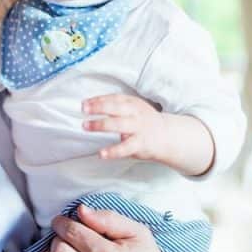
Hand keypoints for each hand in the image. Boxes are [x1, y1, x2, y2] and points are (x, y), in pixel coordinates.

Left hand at [83, 95, 213, 175]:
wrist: (167, 136)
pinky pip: (125, 148)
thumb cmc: (144, 121)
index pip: (114, 98)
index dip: (98, 99)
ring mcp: (138, 128)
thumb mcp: (133, 108)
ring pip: (118, 124)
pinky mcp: (140, 144)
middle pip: (115, 107)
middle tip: (83, 109)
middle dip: (99, 107)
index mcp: (133, 103)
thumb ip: (116, 106)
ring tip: (86, 126)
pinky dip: (112, 151)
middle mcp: (135, 114)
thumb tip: (90, 106)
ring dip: (101, 124)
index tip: (84, 103)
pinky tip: (101, 153)